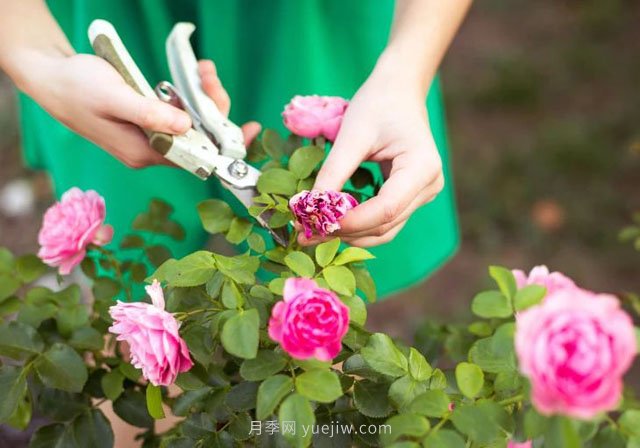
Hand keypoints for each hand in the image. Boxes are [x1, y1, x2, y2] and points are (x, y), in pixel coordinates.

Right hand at [22, 55, 259, 167]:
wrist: (52, 79)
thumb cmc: (77, 88)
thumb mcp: (115, 97)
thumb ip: (150, 114)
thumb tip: (187, 127)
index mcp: (143, 152)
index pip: (195, 157)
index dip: (224, 146)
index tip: (250, 130)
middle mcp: (150, 150)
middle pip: (198, 138)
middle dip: (212, 108)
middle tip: (208, 74)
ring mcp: (149, 136)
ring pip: (191, 124)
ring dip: (202, 97)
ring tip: (202, 69)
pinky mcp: (148, 122)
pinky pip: (179, 114)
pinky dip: (189, 96)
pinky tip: (192, 76)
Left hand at [304, 66, 443, 246]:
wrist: (398, 91)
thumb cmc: (378, 105)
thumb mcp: (352, 135)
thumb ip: (334, 172)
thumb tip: (309, 207)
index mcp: (422, 167)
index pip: (386, 209)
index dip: (351, 221)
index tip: (316, 224)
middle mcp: (429, 186)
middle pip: (386, 224)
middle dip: (345, 231)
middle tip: (305, 234)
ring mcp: (422, 194)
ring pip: (385, 230)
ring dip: (350, 234)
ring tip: (314, 232)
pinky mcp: (411, 197)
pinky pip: (384, 220)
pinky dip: (358, 225)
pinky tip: (331, 222)